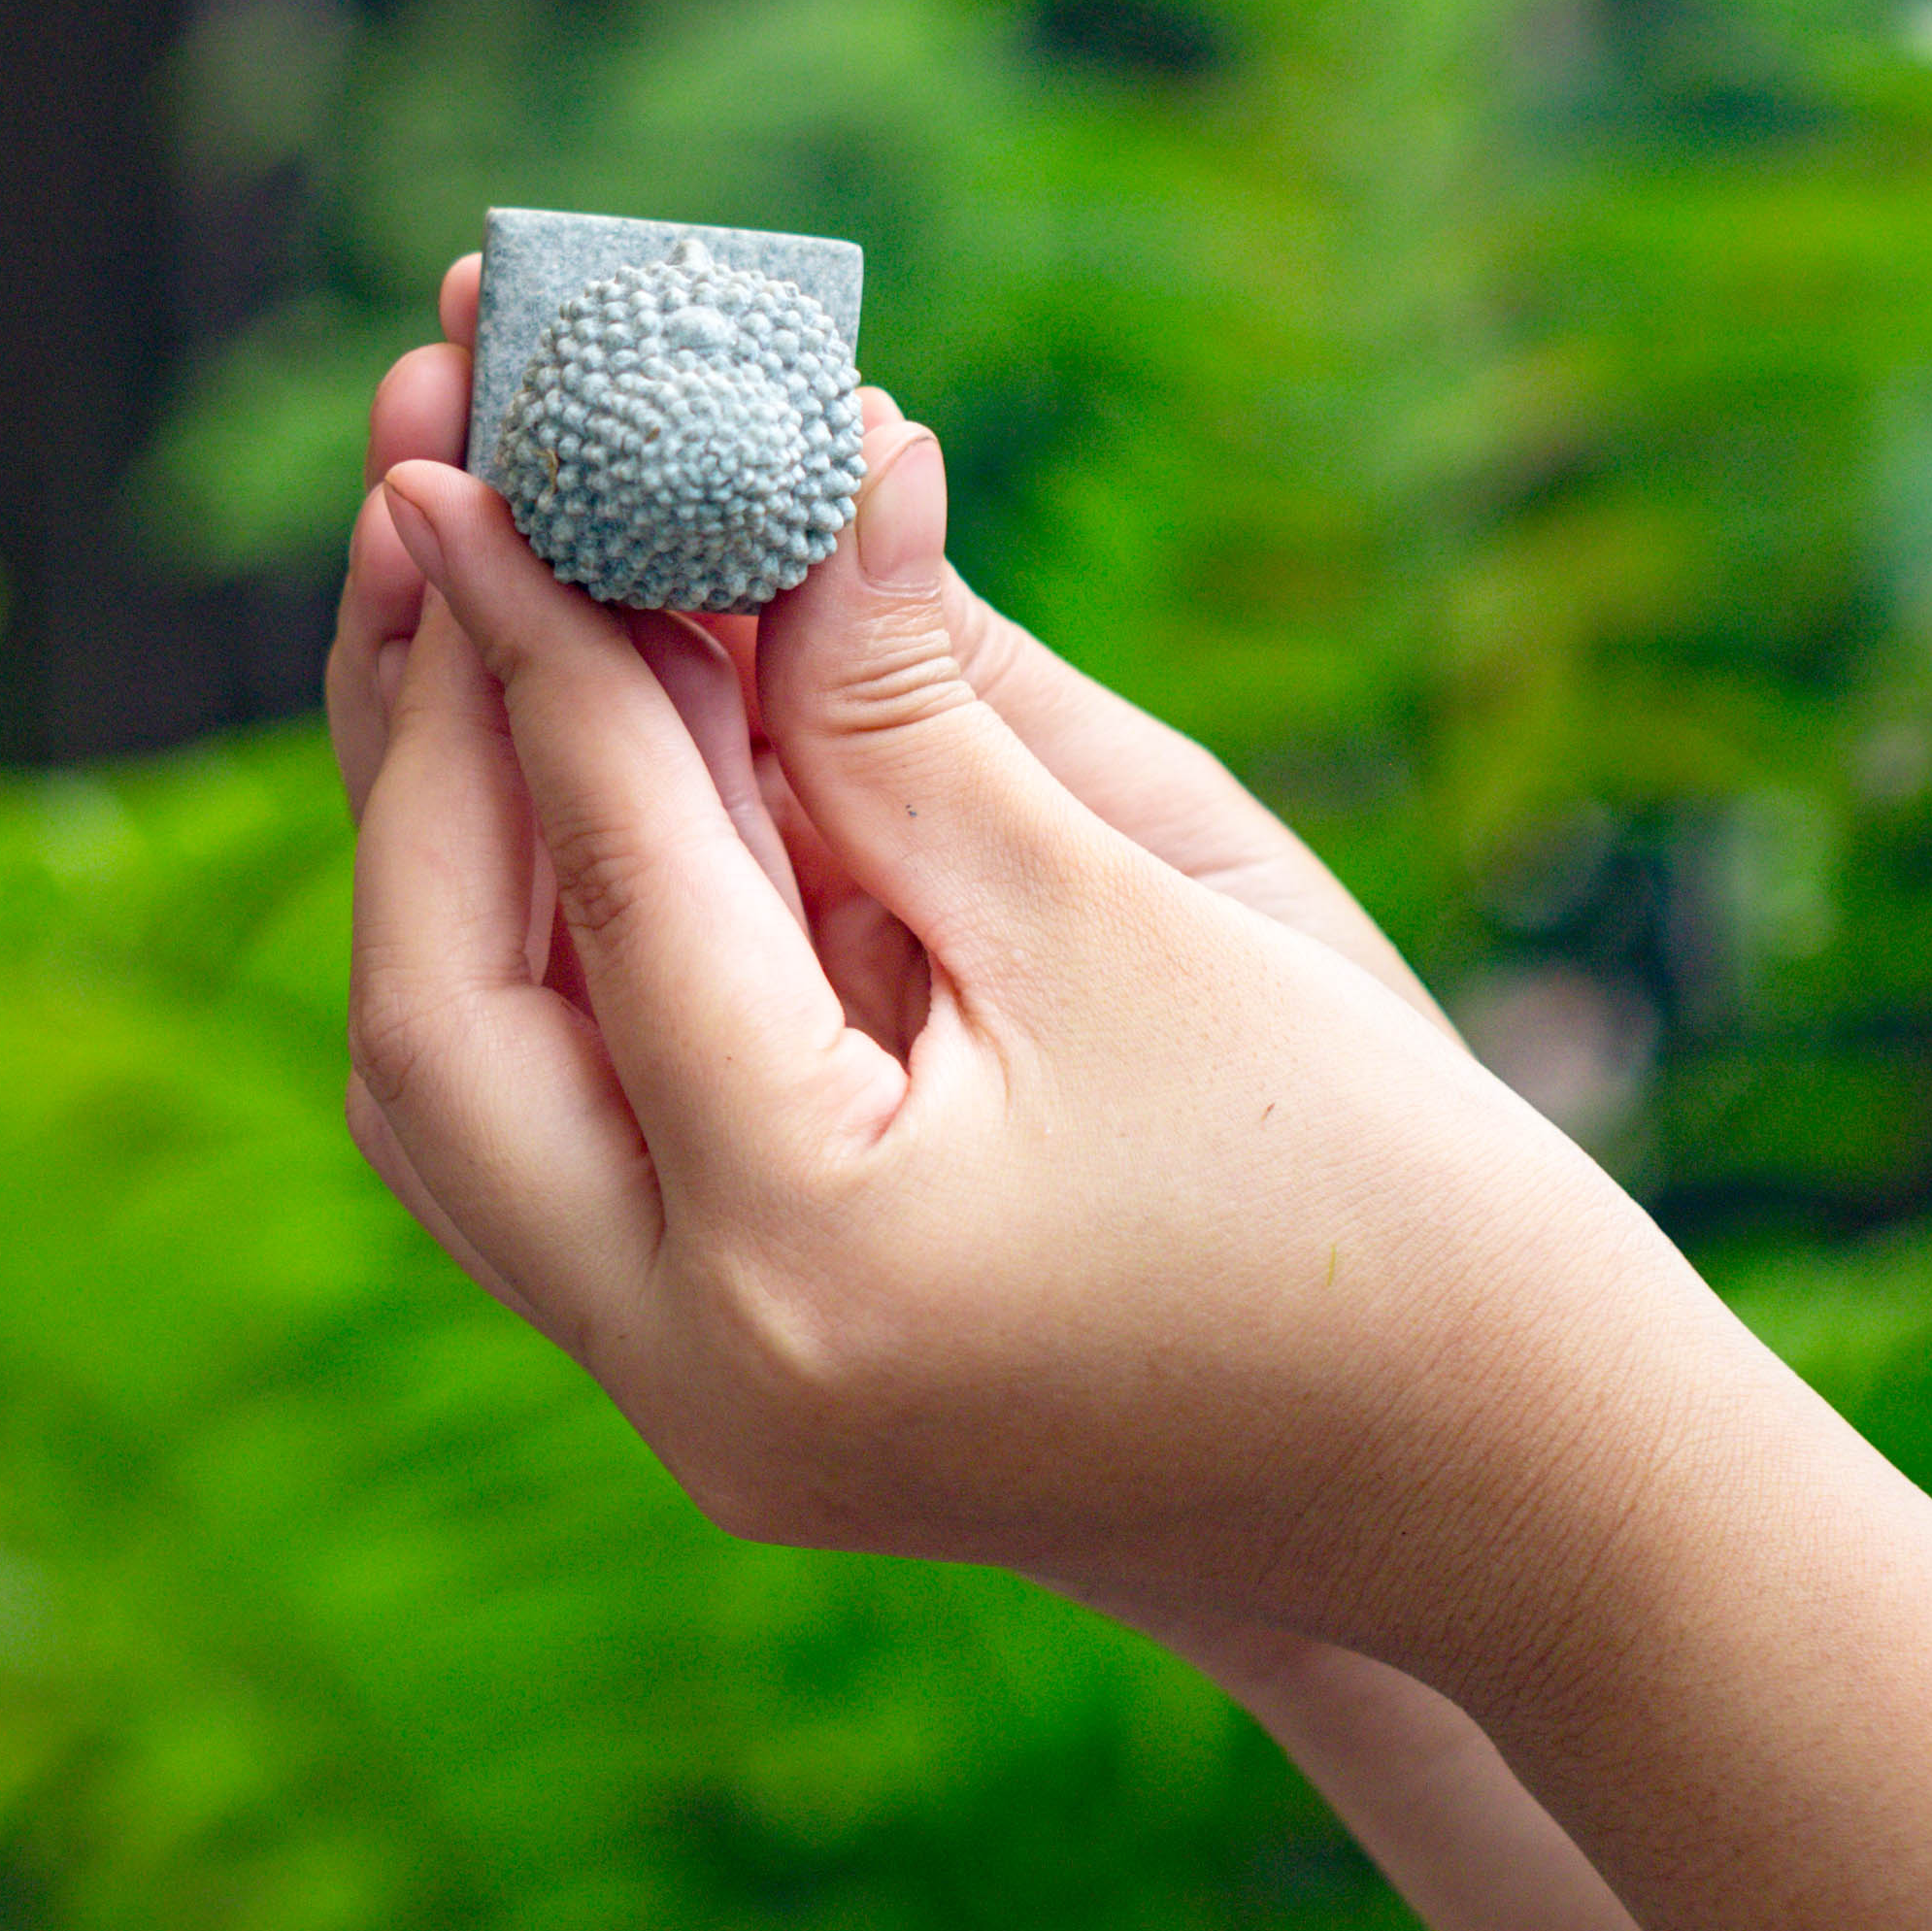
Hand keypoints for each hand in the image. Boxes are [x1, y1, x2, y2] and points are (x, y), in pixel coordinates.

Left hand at [331, 270, 1729, 1683]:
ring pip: (472, 1080)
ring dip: (467, 823)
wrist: (1504, 1492)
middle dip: (427, 733)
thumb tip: (803, 455)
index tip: (464, 438)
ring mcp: (693, 1400)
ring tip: (484, 558)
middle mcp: (692, 1375)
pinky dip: (566, 922)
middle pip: (432, 1016)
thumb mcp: (1140, 907)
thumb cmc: (1385, 1196)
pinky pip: (568, 1120)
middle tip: (431, 475)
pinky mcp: (728, 1368)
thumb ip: (919, 697)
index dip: (535, 632)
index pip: (605, 884)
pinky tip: (596, 724)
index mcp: (803, 1260)